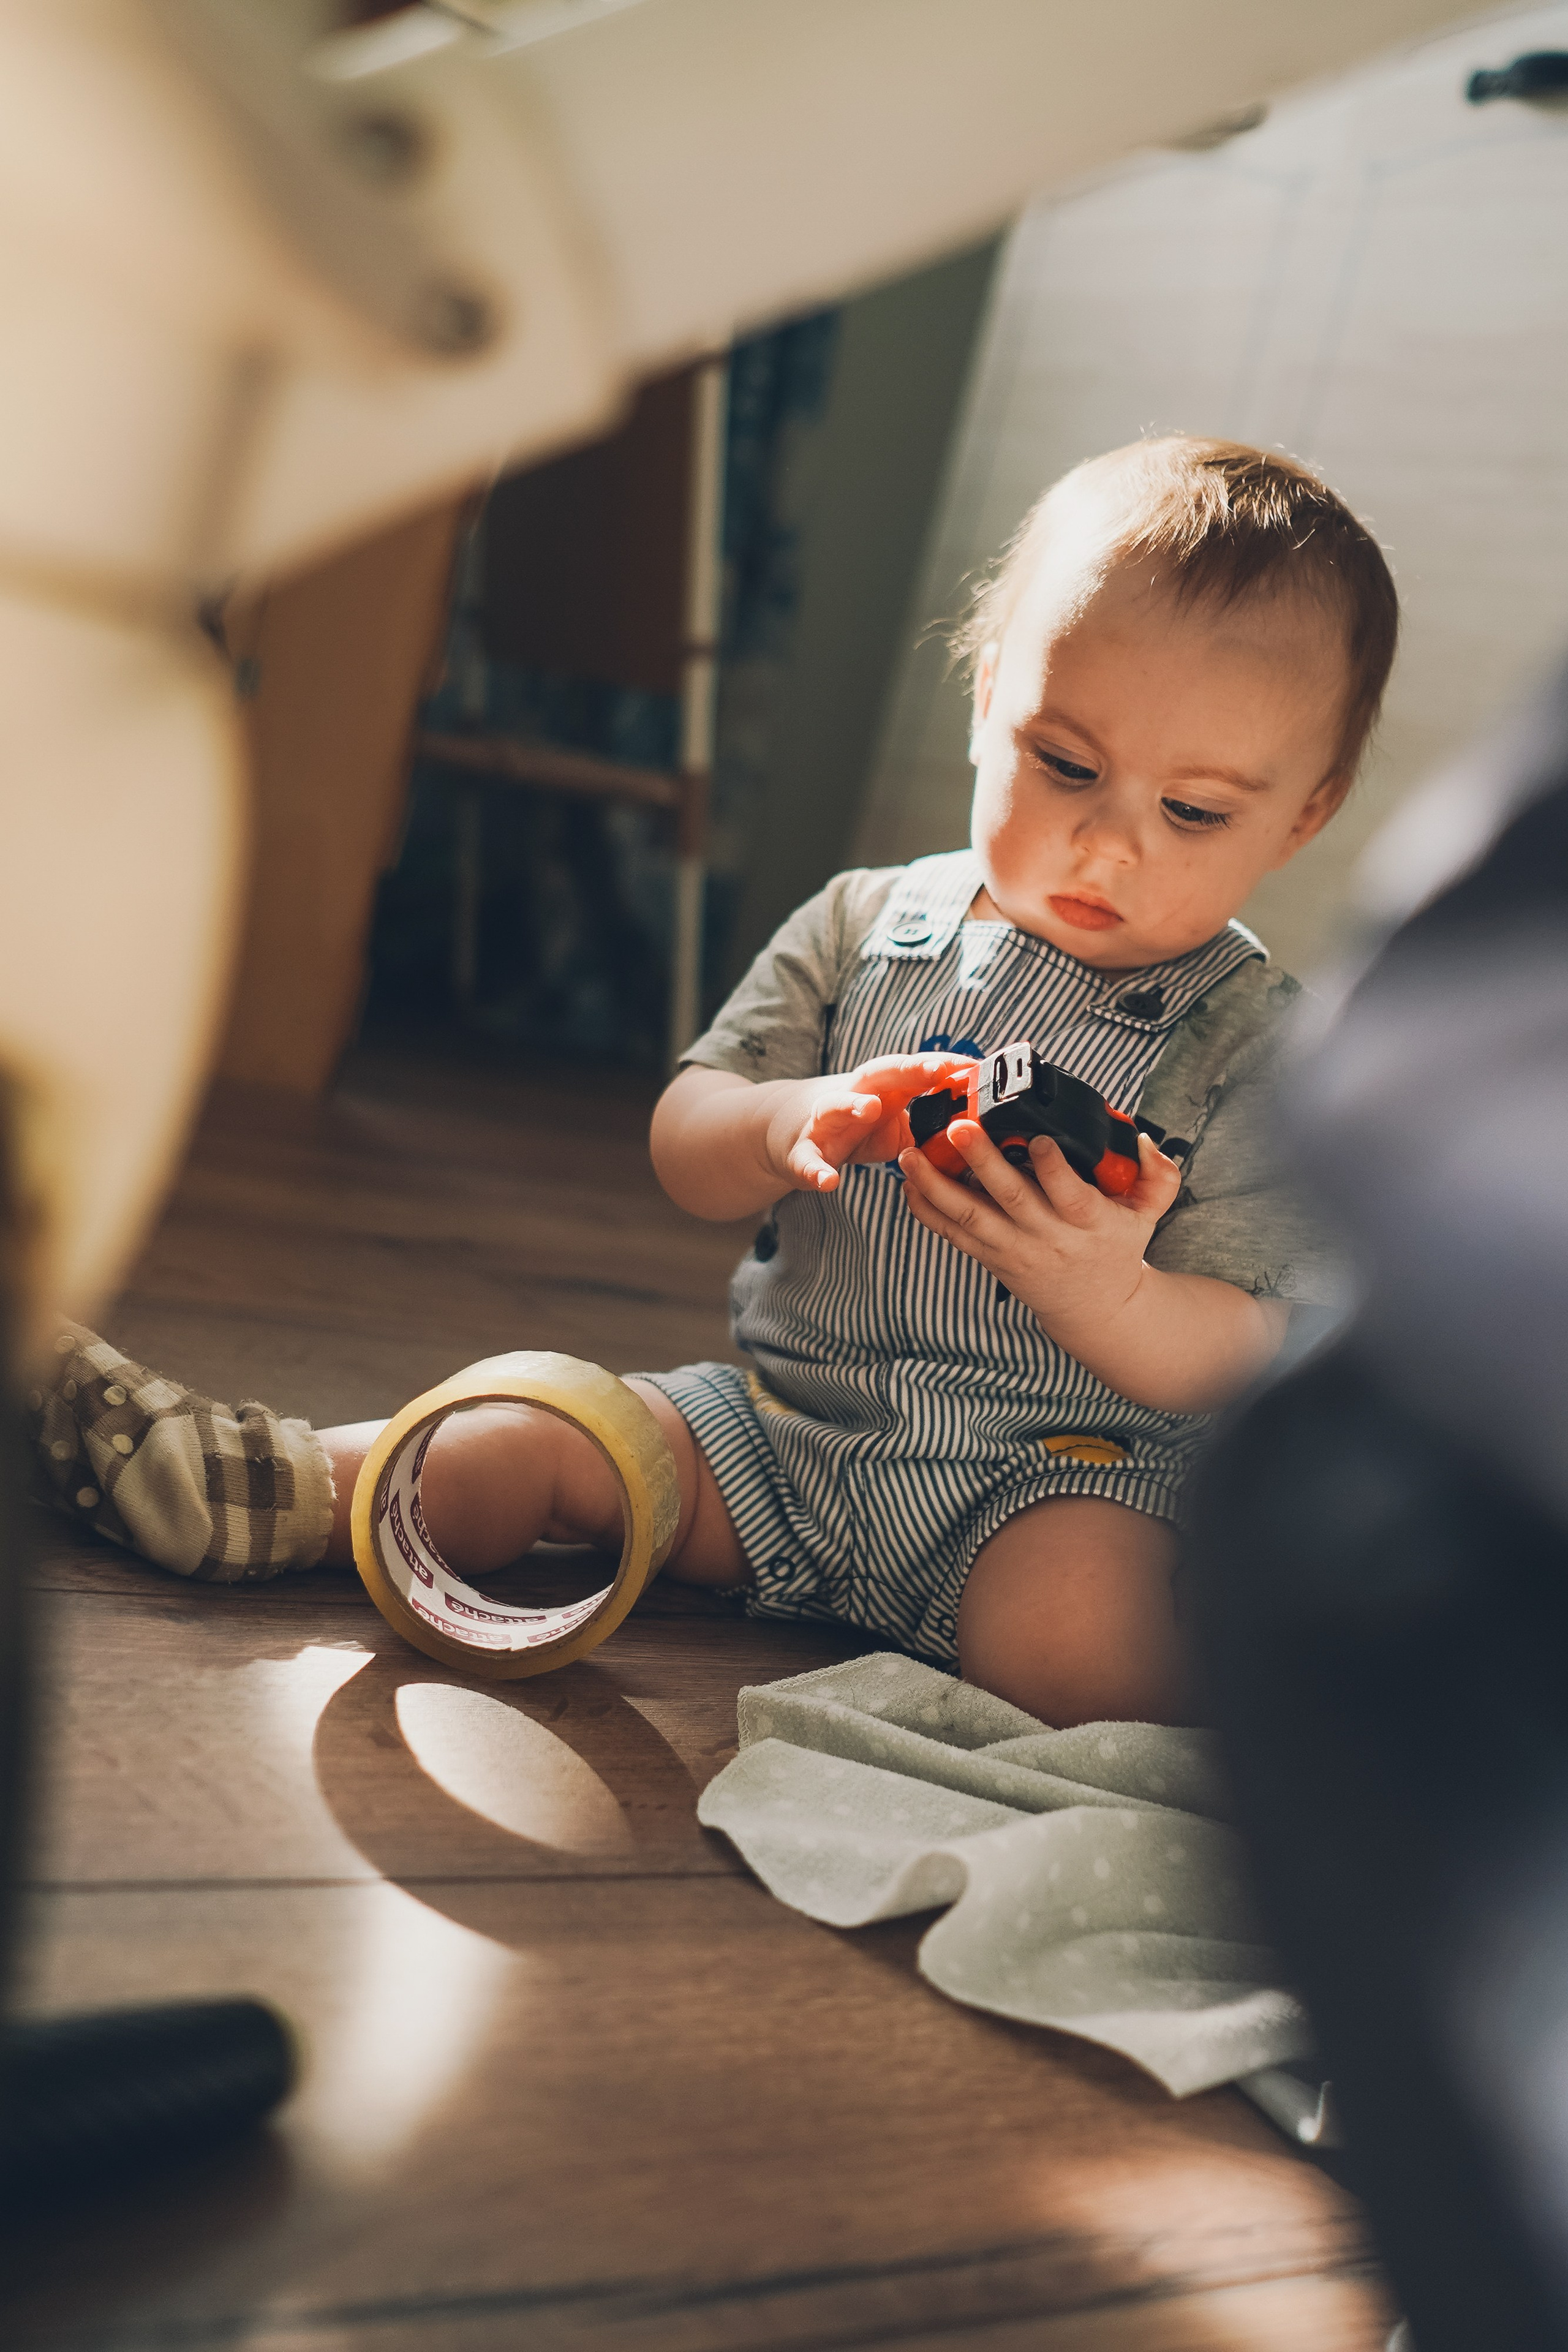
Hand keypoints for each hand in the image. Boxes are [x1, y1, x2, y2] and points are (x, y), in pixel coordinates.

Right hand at [772, 1054, 974, 1193]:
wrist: (793, 1132)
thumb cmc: (856, 1124)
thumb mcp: (897, 1120)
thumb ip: (932, 1124)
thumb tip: (982, 1133)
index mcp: (883, 1087)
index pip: (917, 1069)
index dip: (945, 1066)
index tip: (976, 1066)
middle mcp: (854, 1095)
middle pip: (881, 1075)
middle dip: (910, 1070)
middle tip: (938, 1070)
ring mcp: (824, 1121)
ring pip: (836, 1106)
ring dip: (852, 1105)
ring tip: (868, 1109)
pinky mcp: (802, 1151)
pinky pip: (807, 1161)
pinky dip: (816, 1171)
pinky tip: (828, 1182)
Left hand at [897, 1119, 1181, 1341]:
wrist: (1096, 1310)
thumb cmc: (1116, 1249)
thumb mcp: (1149, 1215)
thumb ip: (1158, 1176)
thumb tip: (1141, 1139)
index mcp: (1088, 1222)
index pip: (1070, 1193)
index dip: (1053, 1167)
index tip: (1039, 1137)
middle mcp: (1048, 1237)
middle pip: (1011, 1198)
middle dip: (983, 1161)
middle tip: (959, 1128)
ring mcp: (1014, 1250)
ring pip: (971, 1217)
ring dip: (936, 1185)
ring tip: (912, 1154)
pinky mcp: (992, 1258)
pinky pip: (953, 1235)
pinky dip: (928, 1211)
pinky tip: (908, 1184)